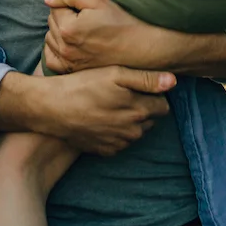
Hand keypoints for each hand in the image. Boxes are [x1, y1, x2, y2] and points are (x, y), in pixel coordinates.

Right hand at [0, 64, 174, 155]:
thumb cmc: (83, 85)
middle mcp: (134, 131)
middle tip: (120, 93)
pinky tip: (100, 118)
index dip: (152, 94)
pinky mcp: (106, 151)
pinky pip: (120, 141)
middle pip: (150, 119)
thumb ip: (146, 78)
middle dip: (142, 107)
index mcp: (140, 110)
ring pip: (135, 131)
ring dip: (129, 120)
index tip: (136, 86)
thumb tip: (174, 81)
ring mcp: (120, 144)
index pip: (163, 105)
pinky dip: (115, 131)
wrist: (52, 109)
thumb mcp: (114, 74)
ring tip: (108, 104)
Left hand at [43, 0, 225, 80]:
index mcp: (68, 28)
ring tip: (80, 33)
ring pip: (50, 39)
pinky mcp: (72, 72)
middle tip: (85, 20)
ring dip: (59, 33)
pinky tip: (69, 47)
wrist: (141, 50)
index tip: (85, 9)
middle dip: (63, 17)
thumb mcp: (97, 0)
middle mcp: (65, 48)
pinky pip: (51, 59)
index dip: (69, 4)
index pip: (54, 7)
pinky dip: (56, 51)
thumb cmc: (121, 22)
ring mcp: (68, 63)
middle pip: (51, 23)